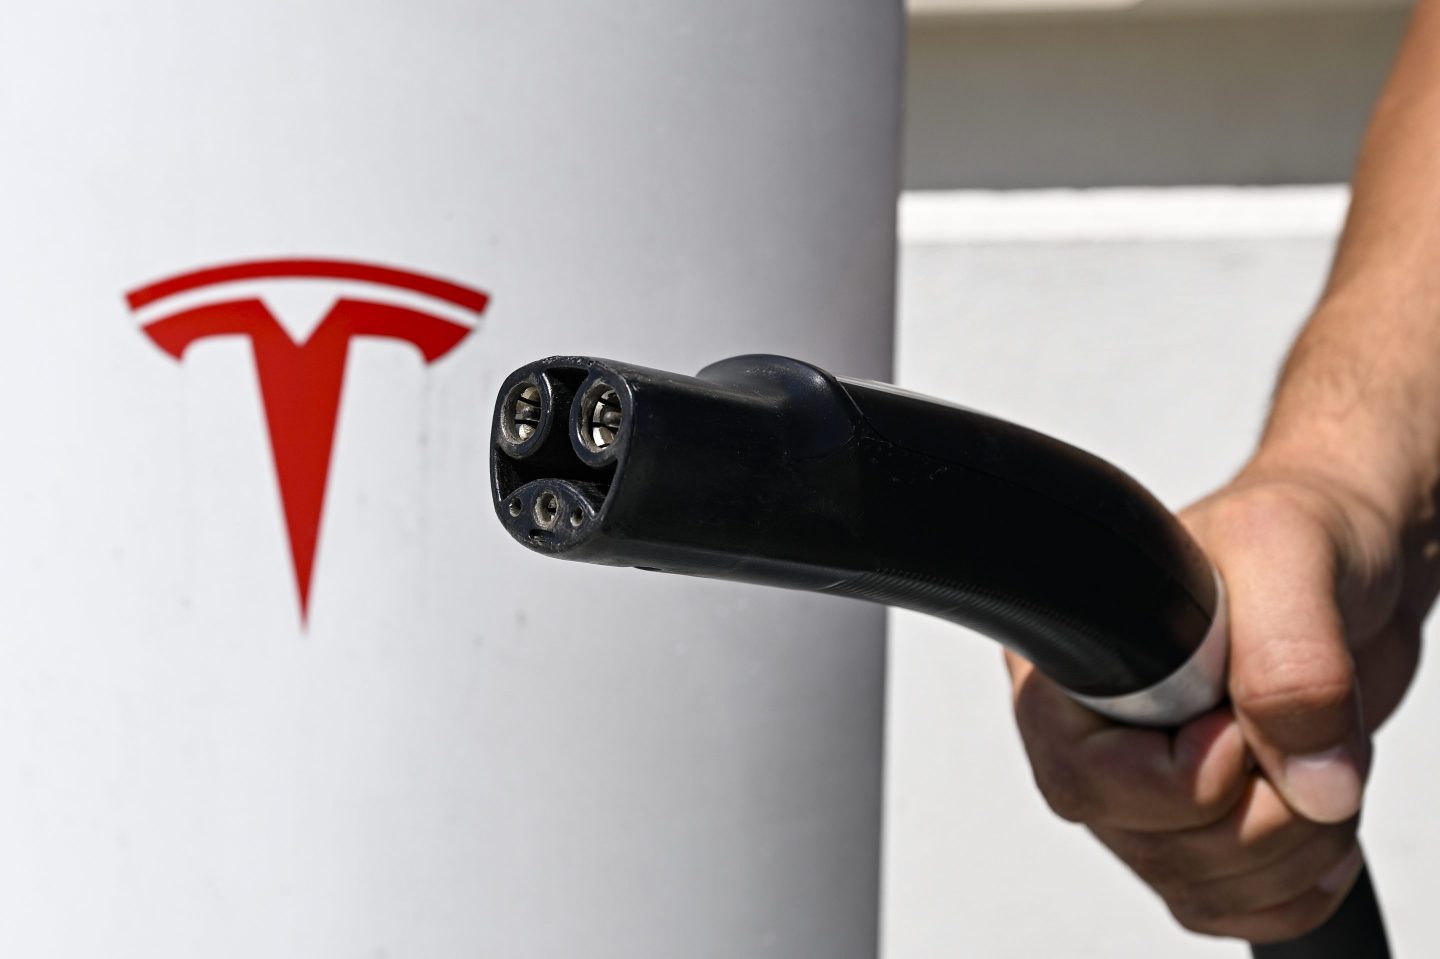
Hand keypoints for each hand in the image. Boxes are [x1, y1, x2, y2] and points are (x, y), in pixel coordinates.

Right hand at [1006, 466, 1425, 940]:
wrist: (1363, 560)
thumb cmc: (1304, 529)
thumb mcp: (1292, 555)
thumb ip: (1292, 661)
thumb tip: (1310, 782)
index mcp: (1076, 658)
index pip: (1079, 772)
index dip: (1173, 778)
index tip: (1239, 729)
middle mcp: (1095, 727)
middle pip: (1141, 843)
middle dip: (1256, 815)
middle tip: (1300, 740)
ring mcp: (1143, 783)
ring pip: (1187, 883)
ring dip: (1289, 847)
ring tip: (1316, 760)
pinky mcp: (1195, 823)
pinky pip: (1223, 907)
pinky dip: (1293, 887)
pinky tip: (1318, 816)